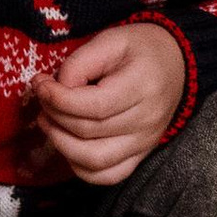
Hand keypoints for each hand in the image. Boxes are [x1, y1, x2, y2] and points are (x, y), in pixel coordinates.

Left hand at [38, 16, 184, 183]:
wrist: (176, 64)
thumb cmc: (140, 49)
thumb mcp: (111, 40)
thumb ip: (80, 63)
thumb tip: (55, 90)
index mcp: (143, 86)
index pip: (94, 106)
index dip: (58, 99)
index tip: (41, 84)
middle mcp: (147, 120)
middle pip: (89, 132)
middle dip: (55, 116)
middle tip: (42, 99)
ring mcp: (145, 142)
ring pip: (95, 160)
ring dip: (62, 144)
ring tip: (49, 122)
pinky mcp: (141, 155)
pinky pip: (108, 176)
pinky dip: (81, 167)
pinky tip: (68, 145)